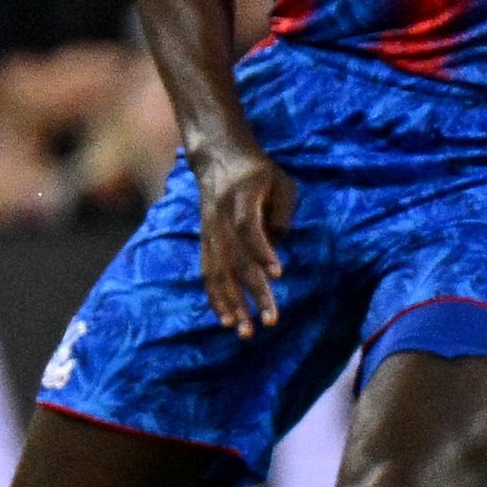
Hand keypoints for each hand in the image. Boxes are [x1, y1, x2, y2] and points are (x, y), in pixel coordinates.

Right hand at [190, 140, 294, 334]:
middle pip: (234, 260)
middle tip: (269, 321)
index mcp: (240, 199)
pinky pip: (208, 272)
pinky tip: (226, 317)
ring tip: (243, 330)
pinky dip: (216, 296)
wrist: (217, 157)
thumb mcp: (281, 182)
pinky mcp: (205, 241)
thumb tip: (278, 246)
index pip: (248, 228)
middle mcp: (219, 218)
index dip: (261, 251)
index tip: (278, 274)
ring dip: (230, 303)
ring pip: (217, 272)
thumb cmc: (258, 170)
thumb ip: (282, 212)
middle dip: (251, 293)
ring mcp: (209, 232)